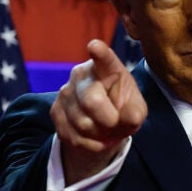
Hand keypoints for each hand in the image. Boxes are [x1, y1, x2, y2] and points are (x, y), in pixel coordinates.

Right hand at [51, 39, 147, 183]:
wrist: (102, 124)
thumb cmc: (122, 109)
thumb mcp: (135, 110)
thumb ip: (135, 113)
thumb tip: (129, 118)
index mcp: (106, 67)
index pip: (103, 59)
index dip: (100, 53)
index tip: (95, 46)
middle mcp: (82, 74)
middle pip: (92, 102)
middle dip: (108, 120)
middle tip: (114, 122)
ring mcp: (65, 91)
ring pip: (83, 124)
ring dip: (99, 134)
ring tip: (104, 128)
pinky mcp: (55, 111)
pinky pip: (74, 137)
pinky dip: (89, 144)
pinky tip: (93, 136)